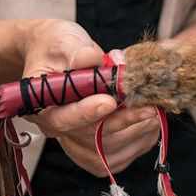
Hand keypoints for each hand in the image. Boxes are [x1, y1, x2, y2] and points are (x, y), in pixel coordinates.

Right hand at [20, 30, 159, 175]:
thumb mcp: (63, 41)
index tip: (110, 101)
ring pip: (110, 149)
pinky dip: (141, 138)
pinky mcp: (98, 145)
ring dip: (137, 131)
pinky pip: (121, 153)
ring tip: (155, 109)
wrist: (61, 53)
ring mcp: (78, 139)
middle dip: (123, 121)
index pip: (64, 118)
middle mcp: (58, 128)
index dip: (87, 112)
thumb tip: (91, 58)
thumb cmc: (58, 46)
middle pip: (92, 137)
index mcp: (41, 106)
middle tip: (148, 108)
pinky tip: (153, 121)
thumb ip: (77, 53)